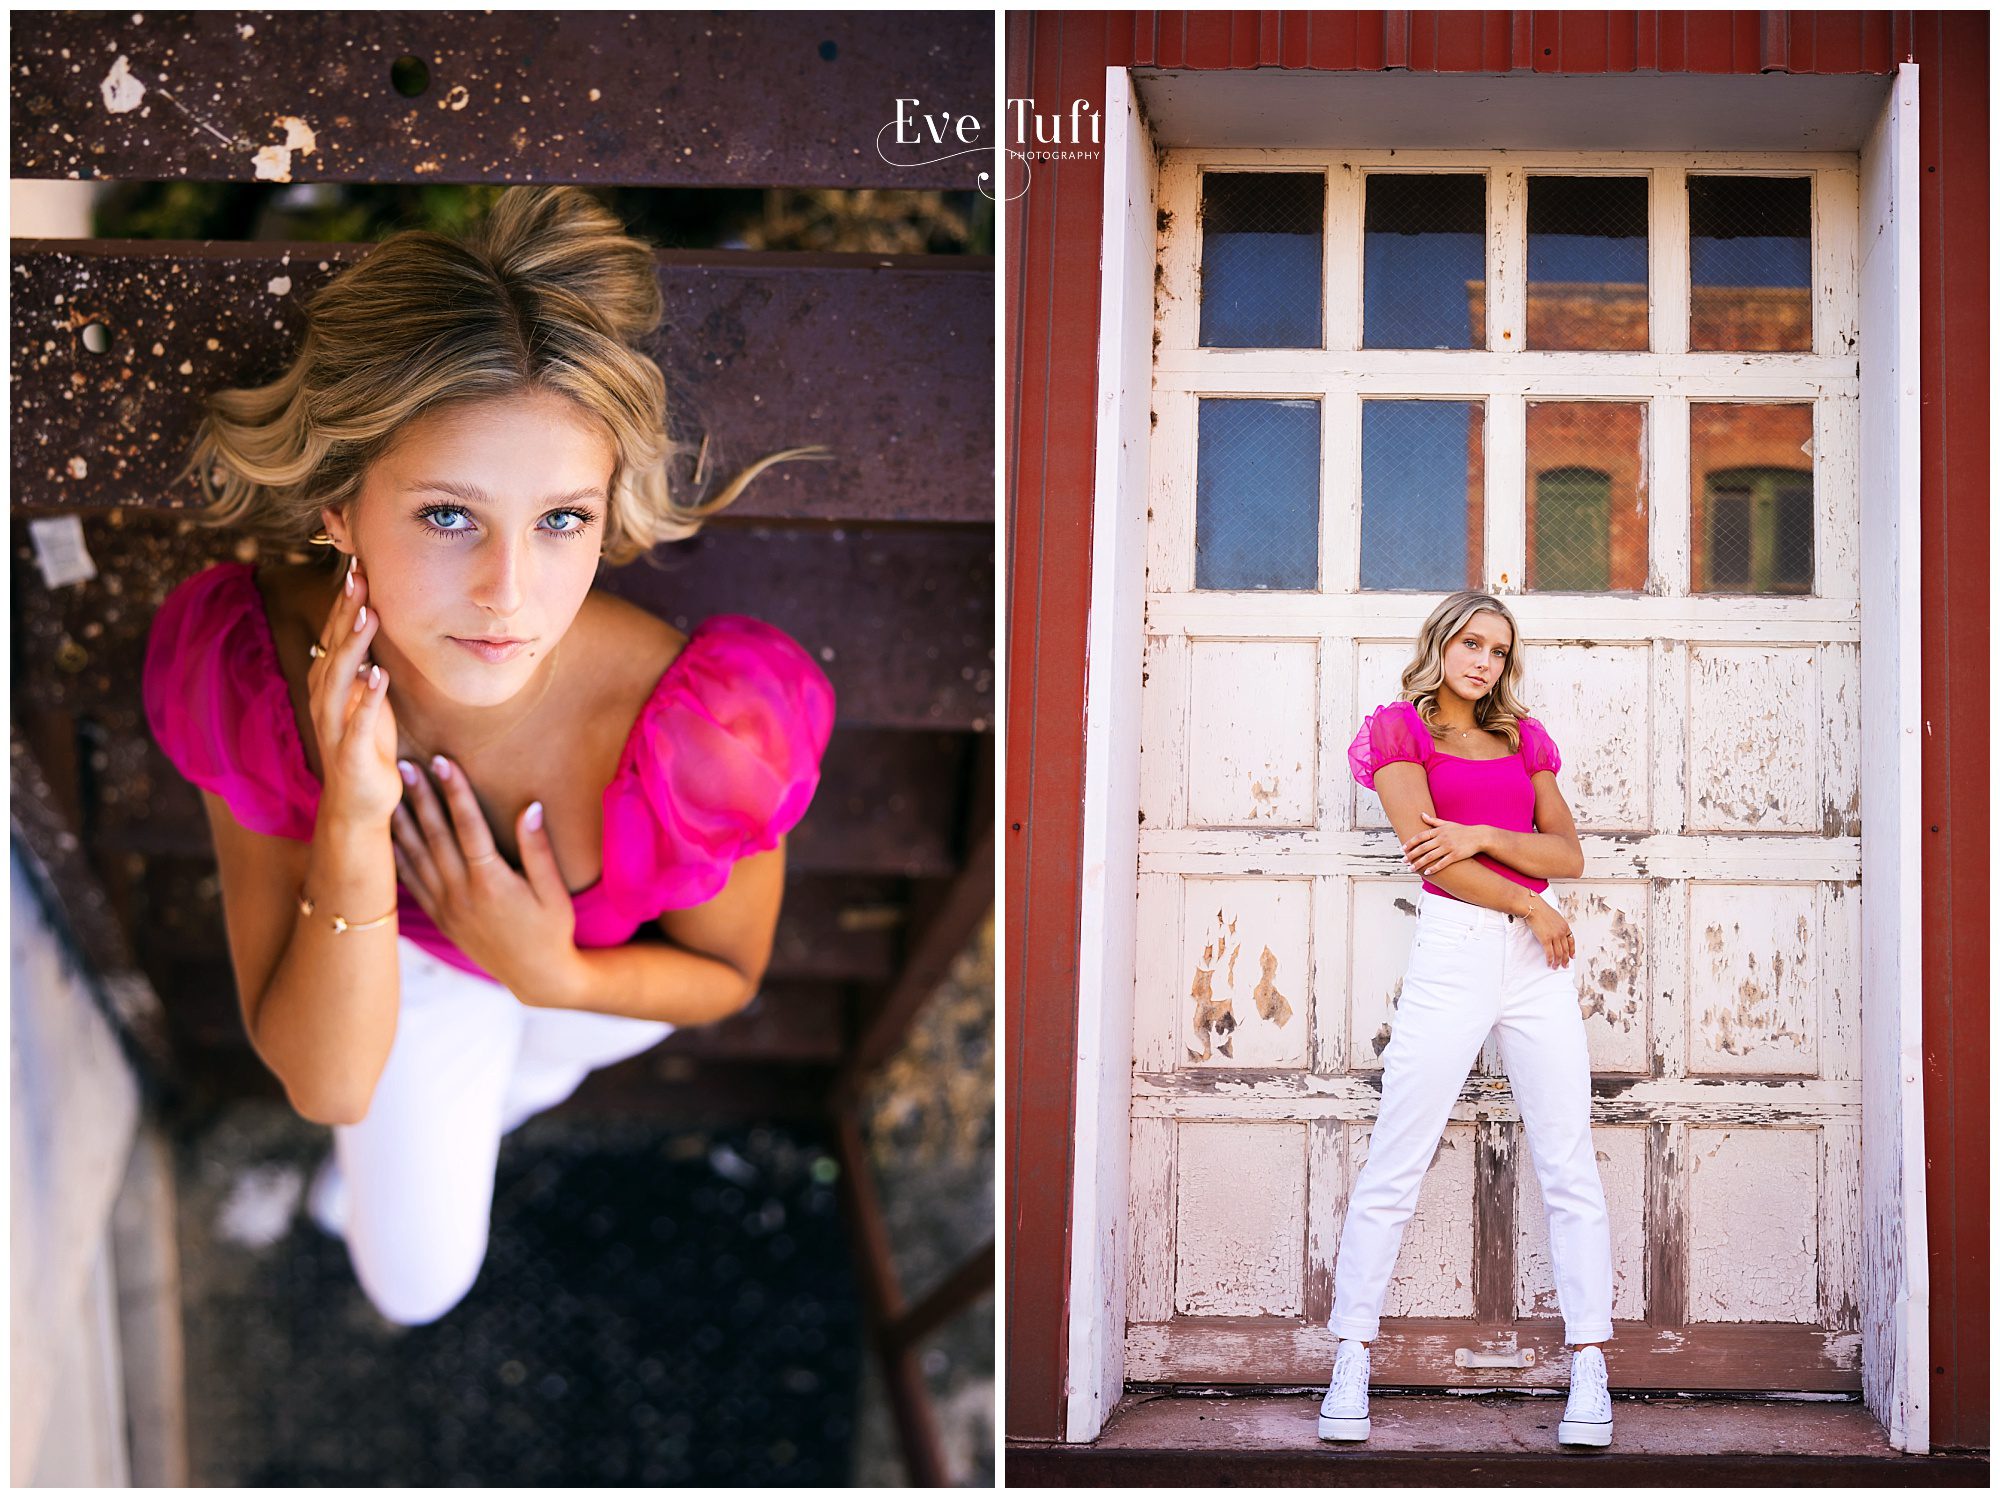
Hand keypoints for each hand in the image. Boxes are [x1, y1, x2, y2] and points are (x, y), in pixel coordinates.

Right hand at [309, 558, 399, 828]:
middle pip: (335, 645)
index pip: (337, 633)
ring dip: (354, 645)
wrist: (359, 801)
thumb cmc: (367, 744)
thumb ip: (365, 662)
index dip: (346, 600)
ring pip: (340, 677)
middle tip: (360, 573)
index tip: (359, 564)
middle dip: (347, 610)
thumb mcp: (368, 696)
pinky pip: (359, 721)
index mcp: (331, 682)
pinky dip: (369, 698)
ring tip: (370, 614)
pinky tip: (379, 676)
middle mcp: (326, 698)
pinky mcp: (351, 752)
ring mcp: (335, 724)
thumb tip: (370, 622)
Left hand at [391, 755, 581, 1003]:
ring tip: (389, 790)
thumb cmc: (551, 931)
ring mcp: (447, 906)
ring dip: (402, 821)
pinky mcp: (440, 917)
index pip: (468, 827)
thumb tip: (530, 807)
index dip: (455, 792)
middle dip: (419, 797)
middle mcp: (462, 893)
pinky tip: (387, 835)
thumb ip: (538, 850)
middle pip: (435, 836)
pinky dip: (397, 856)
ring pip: (417, 856)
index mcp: (492, 883)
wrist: (535, 977)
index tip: (443, 761)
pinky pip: (412, 881)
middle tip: (403, 763)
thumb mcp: (554, 892)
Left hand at [1401, 813, 1485, 877]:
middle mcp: (1442, 838)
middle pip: (1422, 848)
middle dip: (1411, 855)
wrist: (1479, 836)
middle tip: (1403, 860)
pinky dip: (1434, 868)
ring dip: (1419, 863)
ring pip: (1430, 856)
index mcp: (1439, 831)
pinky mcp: (1456, 855)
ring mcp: (1449, 847)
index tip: (1403, 848)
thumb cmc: (1462, 830)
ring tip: (1411, 868)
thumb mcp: (1447, 823)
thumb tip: (1421, 814)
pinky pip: (1442, 863)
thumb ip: (1433, 821)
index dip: (1410, 842)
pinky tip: (1427, 872)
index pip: (1420, 836)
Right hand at [1523, 893, 1575, 968]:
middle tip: (1565, 965)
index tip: (1572, 956)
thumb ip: (1557, 924)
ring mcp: (1554, 936)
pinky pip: (1549, 953)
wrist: (1533, 907)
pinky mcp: (1546, 939)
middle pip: (1566, 949)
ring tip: (1556, 967)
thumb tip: (1555, 929)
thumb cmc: (1541, 909)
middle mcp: (1562, 932)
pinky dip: (1550, 960)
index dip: (1572, 950)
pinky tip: (1549, 963)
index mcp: (1565, 926)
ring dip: (1558, 962)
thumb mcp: (1554, 916)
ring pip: (1559, 953)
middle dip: (1566, 959)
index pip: (1571, 941)